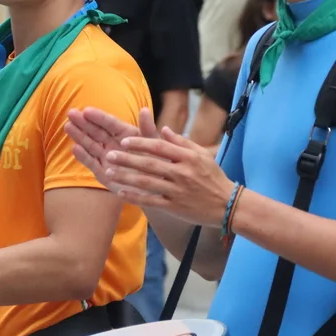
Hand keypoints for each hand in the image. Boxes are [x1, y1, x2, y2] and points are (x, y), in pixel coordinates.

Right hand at [65, 106, 154, 194]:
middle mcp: (113, 144)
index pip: (110, 123)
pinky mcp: (103, 172)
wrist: (156, 188)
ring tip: (68, 126)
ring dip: (79, 136)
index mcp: (125, 134)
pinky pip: (92, 163)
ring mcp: (107, 158)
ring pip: (91, 144)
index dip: (99, 117)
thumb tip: (144, 110)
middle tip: (71, 113)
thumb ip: (147, 128)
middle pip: (96, 131)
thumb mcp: (154, 144)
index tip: (87, 110)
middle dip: (83, 123)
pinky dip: (84, 156)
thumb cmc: (157, 162)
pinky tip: (75, 148)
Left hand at [101, 125, 235, 227]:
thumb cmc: (213, 177)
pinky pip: (151, 201)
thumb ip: (181, 142)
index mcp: (188, 157)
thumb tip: (163, 128)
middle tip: (109, 155)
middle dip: (127, 159)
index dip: (141, 143)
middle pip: (149, 164)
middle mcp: (182, 173)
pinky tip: (121, 193)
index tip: (124, 142)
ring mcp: (177, 191)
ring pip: (147, 182)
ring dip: (126, 177)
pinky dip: (135, 197)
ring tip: (109, 172)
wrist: (227, 205)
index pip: (160, 147)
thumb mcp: (202, 155)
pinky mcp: (174, 206)